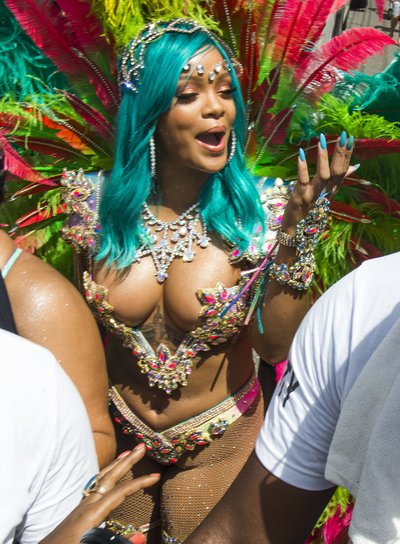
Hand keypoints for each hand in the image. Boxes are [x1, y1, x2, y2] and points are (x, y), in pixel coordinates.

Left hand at [40, 444, 159, 543]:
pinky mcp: (79, 510)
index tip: (156, 476)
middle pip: (110, 476)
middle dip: (126, 460)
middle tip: (141, 446)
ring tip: (128, 452)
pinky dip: (106, 474)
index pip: (120, 492)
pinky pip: (96, 485)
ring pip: (101, 478)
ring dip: (116, 464)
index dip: (139, 483)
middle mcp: (87, 504)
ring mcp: (82, 505)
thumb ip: (116, 542)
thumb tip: (141, 538)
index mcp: (91, 514)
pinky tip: (110, 475)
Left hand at [281, 132, 355, 235]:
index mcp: (331, 191)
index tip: (350, 138)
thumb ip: (338, 180)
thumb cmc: (309, 211)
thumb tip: (354, 166)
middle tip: (343, 136)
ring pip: (323, 176)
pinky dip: (302, 167)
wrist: (295, 232)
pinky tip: (301, 154)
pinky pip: (302, 180)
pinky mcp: (299, 198)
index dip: (347, 155)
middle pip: (337, 172)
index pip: (343, 170)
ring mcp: (313, 195)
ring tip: (322, 141)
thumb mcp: (325, 195)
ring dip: (323, 158)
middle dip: (341, 154)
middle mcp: (325, 193)